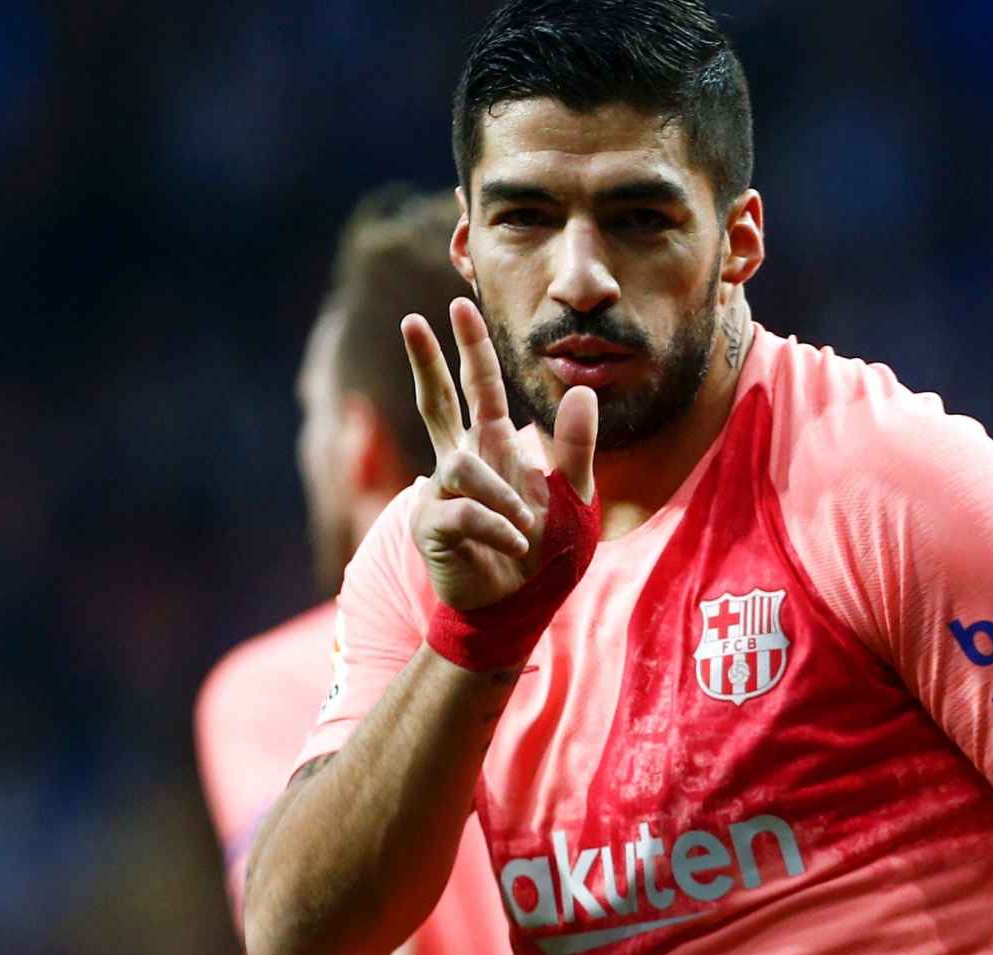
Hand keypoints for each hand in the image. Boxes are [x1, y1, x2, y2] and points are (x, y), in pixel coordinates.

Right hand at [402, 297, 597, 610]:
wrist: (516, 612)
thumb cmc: (543, 556)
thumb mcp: (574, 498)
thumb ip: (575, 448)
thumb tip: (579, 391)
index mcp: (493, 450)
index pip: (478, 389)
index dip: (470, 348)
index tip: (457, 304)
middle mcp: (460, 464)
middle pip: (437, 403)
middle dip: (426, 361)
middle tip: (412, 320)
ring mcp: (440, 495)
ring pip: (460, 469)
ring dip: (501, 496)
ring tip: (526, 528)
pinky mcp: (431, 528)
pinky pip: (464, 514)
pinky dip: (496, 527)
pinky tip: (514, 543)